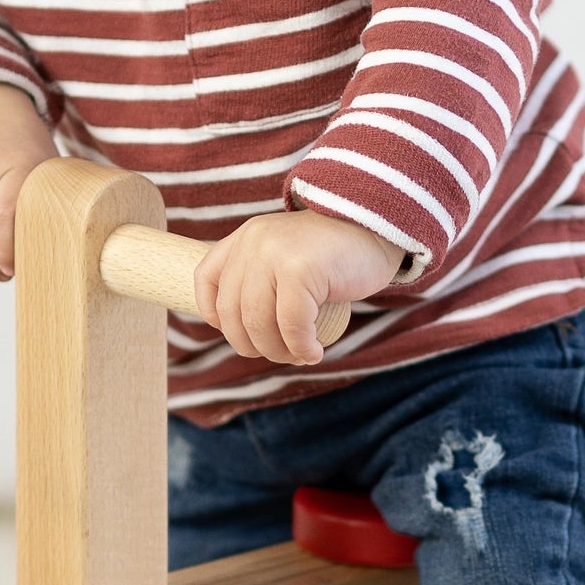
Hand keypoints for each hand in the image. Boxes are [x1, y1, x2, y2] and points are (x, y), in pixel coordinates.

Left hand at [195, 211, 404, 364]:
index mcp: (245, 237)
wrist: (378, 229)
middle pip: (233, 313)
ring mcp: (275, 254)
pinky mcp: (301, 269)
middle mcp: (253, 242)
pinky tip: (313, 352)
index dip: (216, 315)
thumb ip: (263, 277)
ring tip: (299, 355)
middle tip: (281, 354)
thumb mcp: (287, 255)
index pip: (207, 279)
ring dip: (278, 352)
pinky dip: (301, 348)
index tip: (243, 333)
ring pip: (259, 323)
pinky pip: (291, 325)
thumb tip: (242, 329)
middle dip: (253, 346)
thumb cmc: (335, 252)